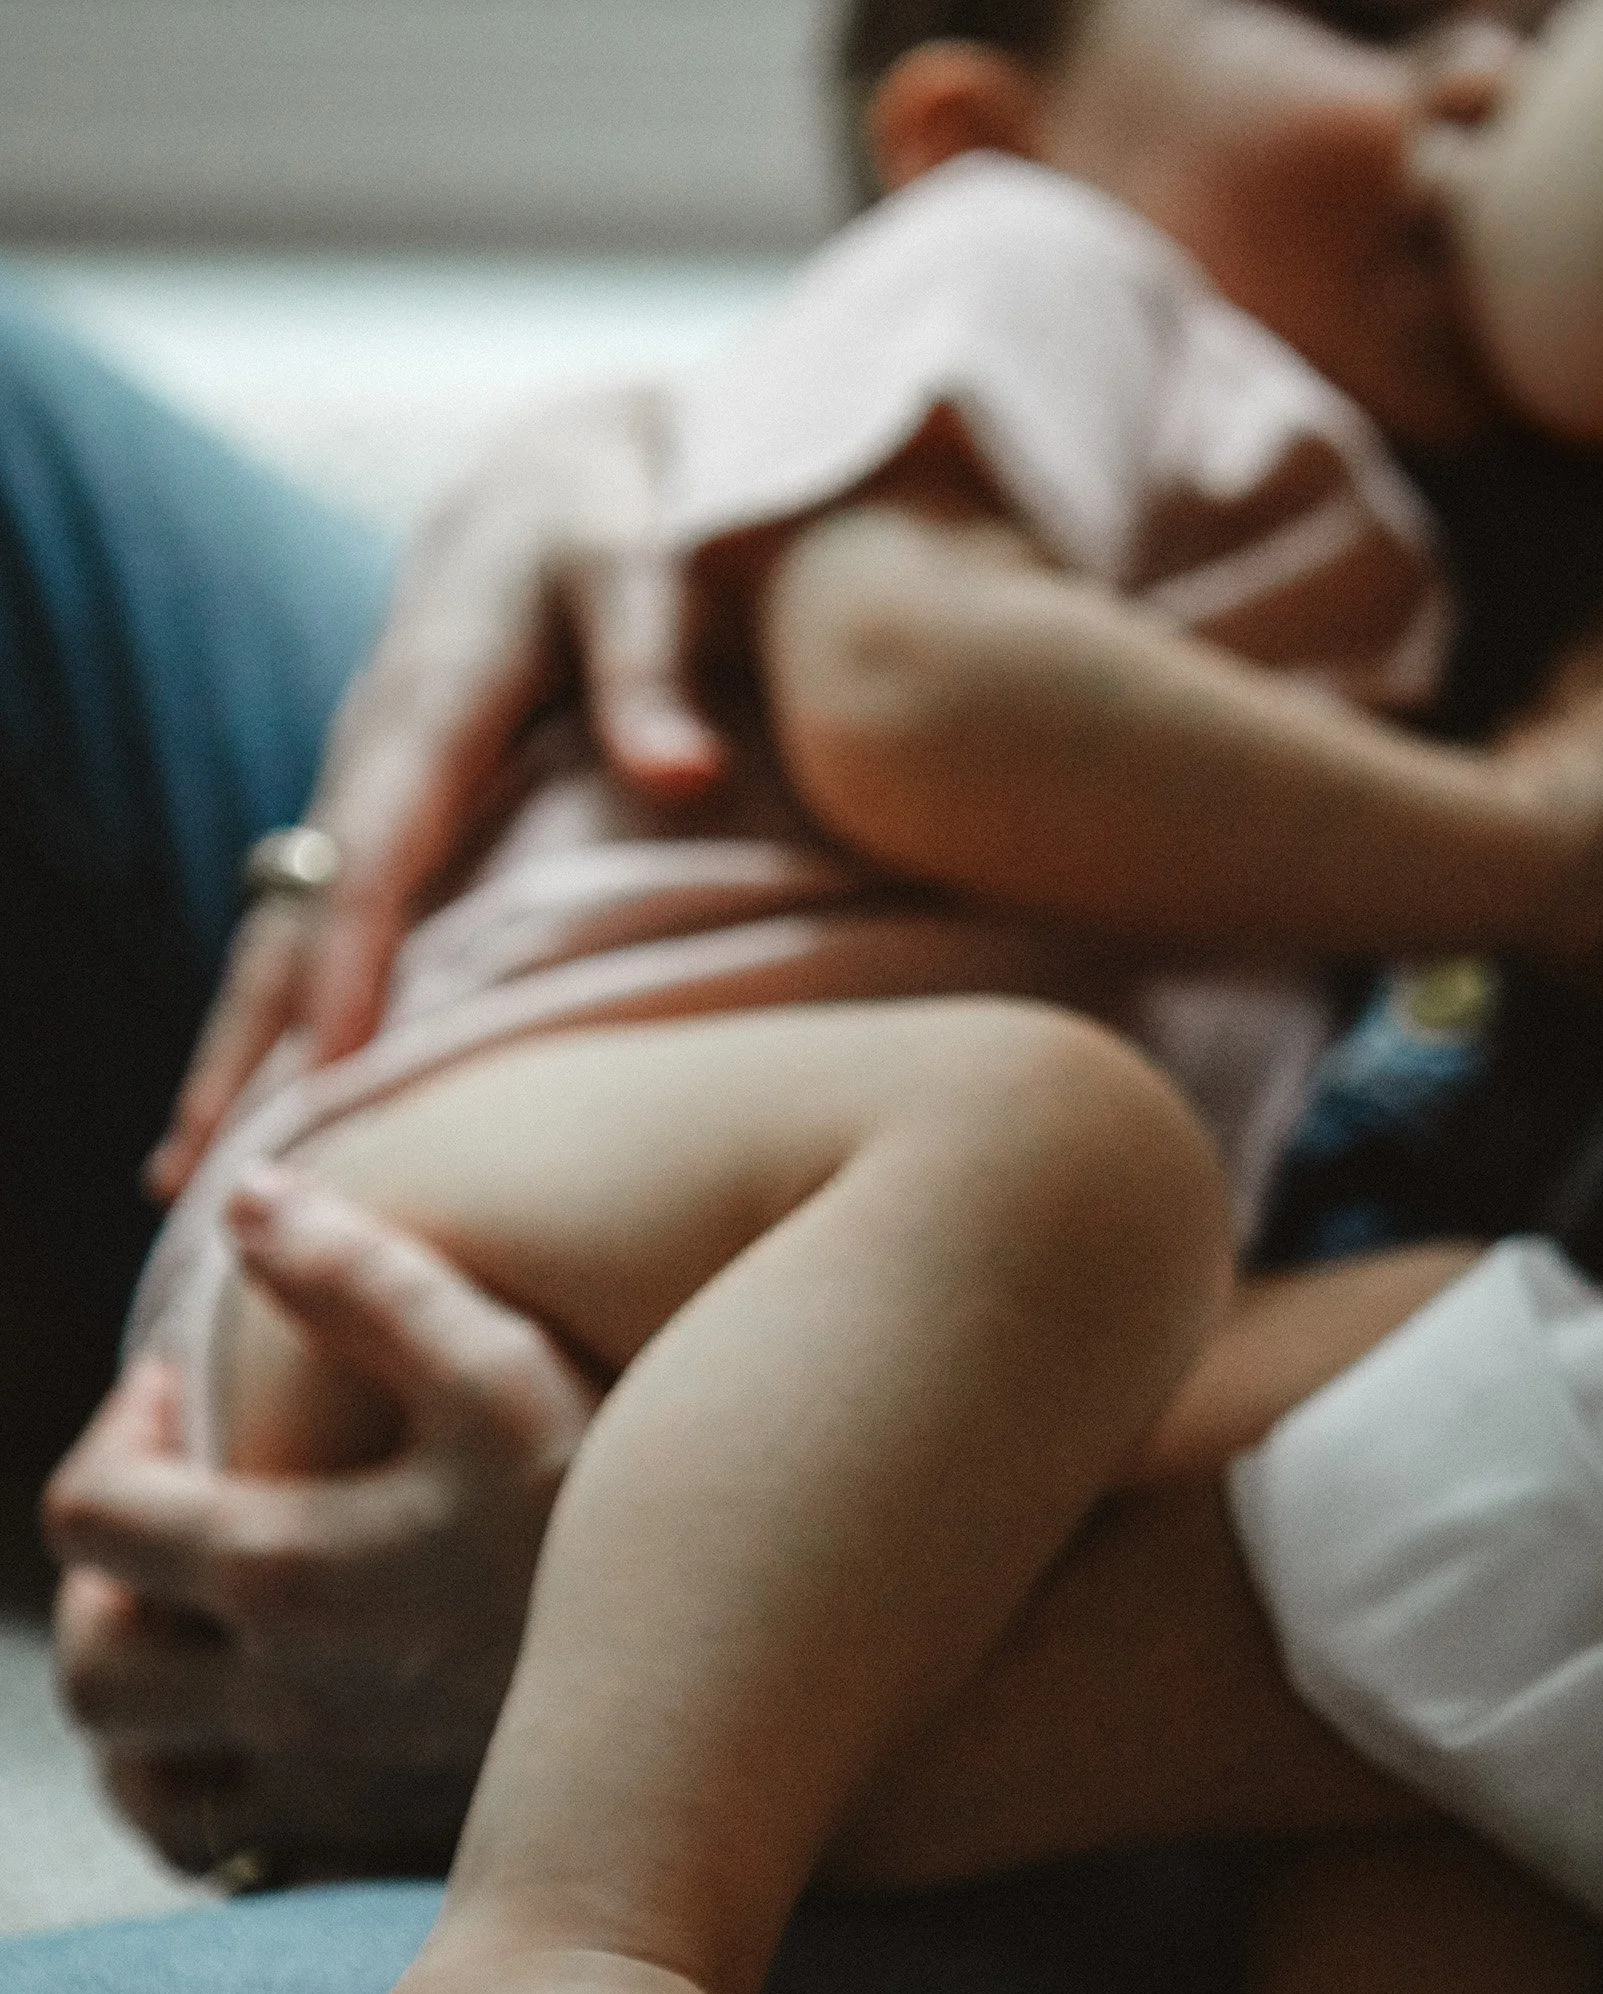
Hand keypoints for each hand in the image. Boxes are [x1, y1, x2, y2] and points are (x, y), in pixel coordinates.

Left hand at [46, 1171, 594, 1880]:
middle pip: (91, 1670)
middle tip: (181, 1513)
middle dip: (102, 1583)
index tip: (184, 1400)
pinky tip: (267, 1727)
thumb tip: (248, 1204)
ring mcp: (326, 1786)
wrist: (731, 1691)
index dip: (113, 1437)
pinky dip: (204, 1795)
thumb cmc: (615, 1522)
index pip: (90, 1517)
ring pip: (141, 1781)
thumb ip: (364, 1280)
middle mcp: (281, 1699)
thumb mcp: (505, 1371)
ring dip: (138, 1702)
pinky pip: (229, 1853)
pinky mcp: (378, 1840)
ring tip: (205, 1624)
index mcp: (283, 1572)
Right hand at [147, 387, 726, 1200]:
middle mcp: (368, 754)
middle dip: (241, 1042)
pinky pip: (307, 926)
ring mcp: (355, 788)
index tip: (331, 1070)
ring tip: (189, 1175)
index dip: (349, 960)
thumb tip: (683, 772)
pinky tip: (262, 1101)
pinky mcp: (369, 815)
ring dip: (234, 1048)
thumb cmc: (608, 521)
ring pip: (279, 932)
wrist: (545, 480)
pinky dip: (275, 1012)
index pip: (377, 850)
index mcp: (428, 698)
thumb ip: (652, 659)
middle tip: (197, 1169)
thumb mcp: (636, 559)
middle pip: (289, 914)